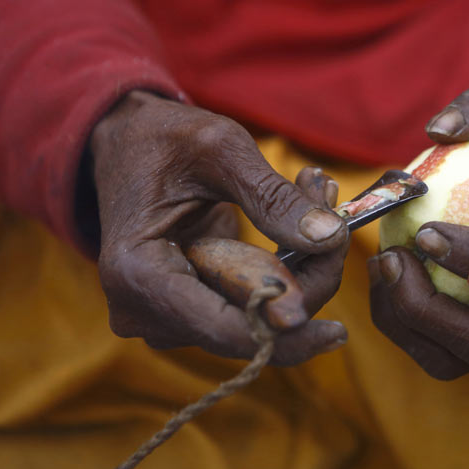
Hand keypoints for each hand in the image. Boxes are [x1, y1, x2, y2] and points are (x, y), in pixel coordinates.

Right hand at [91, 91, 349, 364]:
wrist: (128, 143)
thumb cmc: (164, 139)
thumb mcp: (220, 150)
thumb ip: (272, 197)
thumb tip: (330, 240)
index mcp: (137, 273)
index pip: (222, 328)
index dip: (283, 329)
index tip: (338, 328)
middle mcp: (145, 309)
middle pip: (249, 329)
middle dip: (307, 282)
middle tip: (340, 220)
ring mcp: (166, 315)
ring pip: (260, 321)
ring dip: (303, 268)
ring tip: (317, 192)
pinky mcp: (190, 309)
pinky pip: (254, 305)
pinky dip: (288, 268)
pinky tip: (305, 219)